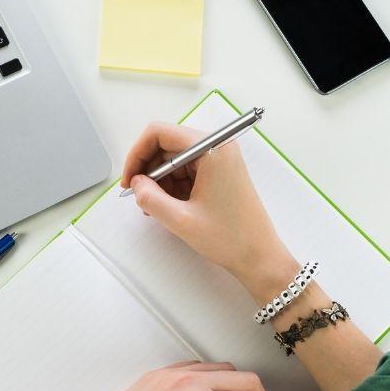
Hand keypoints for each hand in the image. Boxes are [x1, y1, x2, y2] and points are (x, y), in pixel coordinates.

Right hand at [120, 122, 298, 302]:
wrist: (260, 257)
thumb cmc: (229, 238)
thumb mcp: (180, 220)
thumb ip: (150, 198)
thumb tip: (135, 184)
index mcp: (212, 148)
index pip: (160, 133)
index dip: (137, 155)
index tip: (129, 181)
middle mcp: (217, 147)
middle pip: (167, 145)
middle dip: (149, 171)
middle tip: (140, 198)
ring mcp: (220, 160)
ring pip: (174, 161)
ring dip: (160, 182)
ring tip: (156, 209)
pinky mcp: (220, 173)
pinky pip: (187, 172)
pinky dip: (173, 187)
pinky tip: (169, 208)